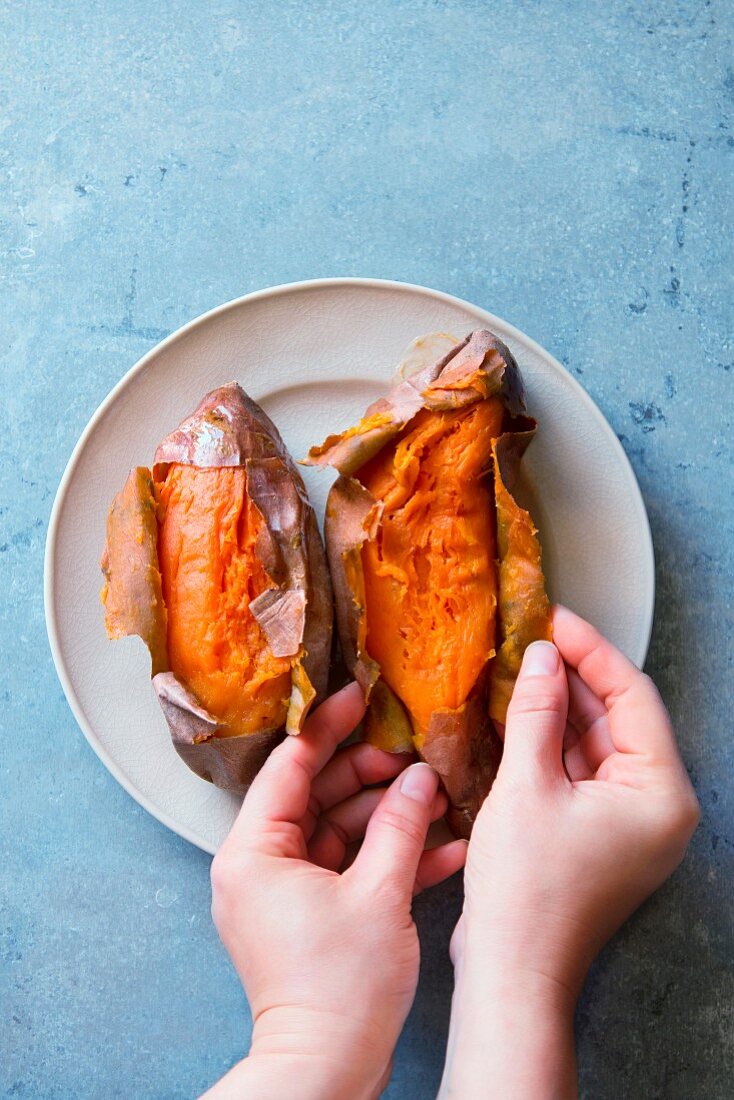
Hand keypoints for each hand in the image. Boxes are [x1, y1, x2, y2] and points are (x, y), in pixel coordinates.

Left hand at [204, 683, 466, 1099]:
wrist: (327, 1071)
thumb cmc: (341, 988)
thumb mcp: (379, 894)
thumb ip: (400, 826)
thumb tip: (419, 777)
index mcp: (255, 851)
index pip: (290, 766)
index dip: (328, 728)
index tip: (359, 696)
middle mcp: (260, 866)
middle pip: (317, 796)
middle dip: (370, 776)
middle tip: (413, 756)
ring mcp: (285, 892)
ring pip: (338, 830)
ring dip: (388, 816)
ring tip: (437, 797)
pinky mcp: (310, 915)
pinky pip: (347, 868)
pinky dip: (387, 858)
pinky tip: (441, 847)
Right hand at [441, 606, 698, 1098]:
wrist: (511, 973)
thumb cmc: (525, 889)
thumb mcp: (526, 786)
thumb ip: (536, 712)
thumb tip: (539, 655)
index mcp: (660, 793)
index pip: (634, 698)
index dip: (592, 652)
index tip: (554, 618)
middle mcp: (657, 806)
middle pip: (618, 720)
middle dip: (574, 678)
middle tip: (530, 639)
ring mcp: (629, 824)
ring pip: (597, 744)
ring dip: (560, 709)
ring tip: (519, 668)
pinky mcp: (600, 836)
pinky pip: (582, 772)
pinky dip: (553, 744)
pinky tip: (519, 714)